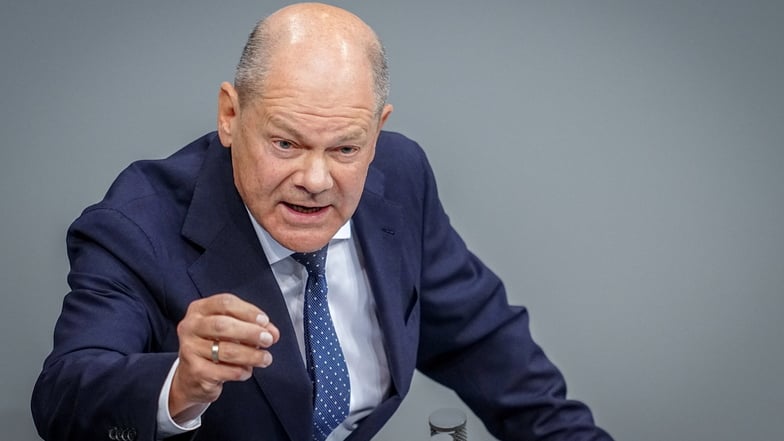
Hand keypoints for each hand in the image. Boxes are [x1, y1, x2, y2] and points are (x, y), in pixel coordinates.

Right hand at [169, 293, 279, 420]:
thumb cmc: (213, 345)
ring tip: (265, 358)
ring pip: (226, 350)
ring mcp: (190, 349)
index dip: (248, 311)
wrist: (191, 375)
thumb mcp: (229, 329)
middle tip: (268, 340)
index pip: (225, 303)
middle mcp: (190, 327)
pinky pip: (225, 371)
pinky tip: (246, 371)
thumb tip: (272, 333)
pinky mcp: (195, 371)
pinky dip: (241, 371)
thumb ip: (251, 326)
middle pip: (223, 325)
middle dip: (250, 332)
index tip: (265, 321)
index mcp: (199, 309)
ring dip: (251, 355)